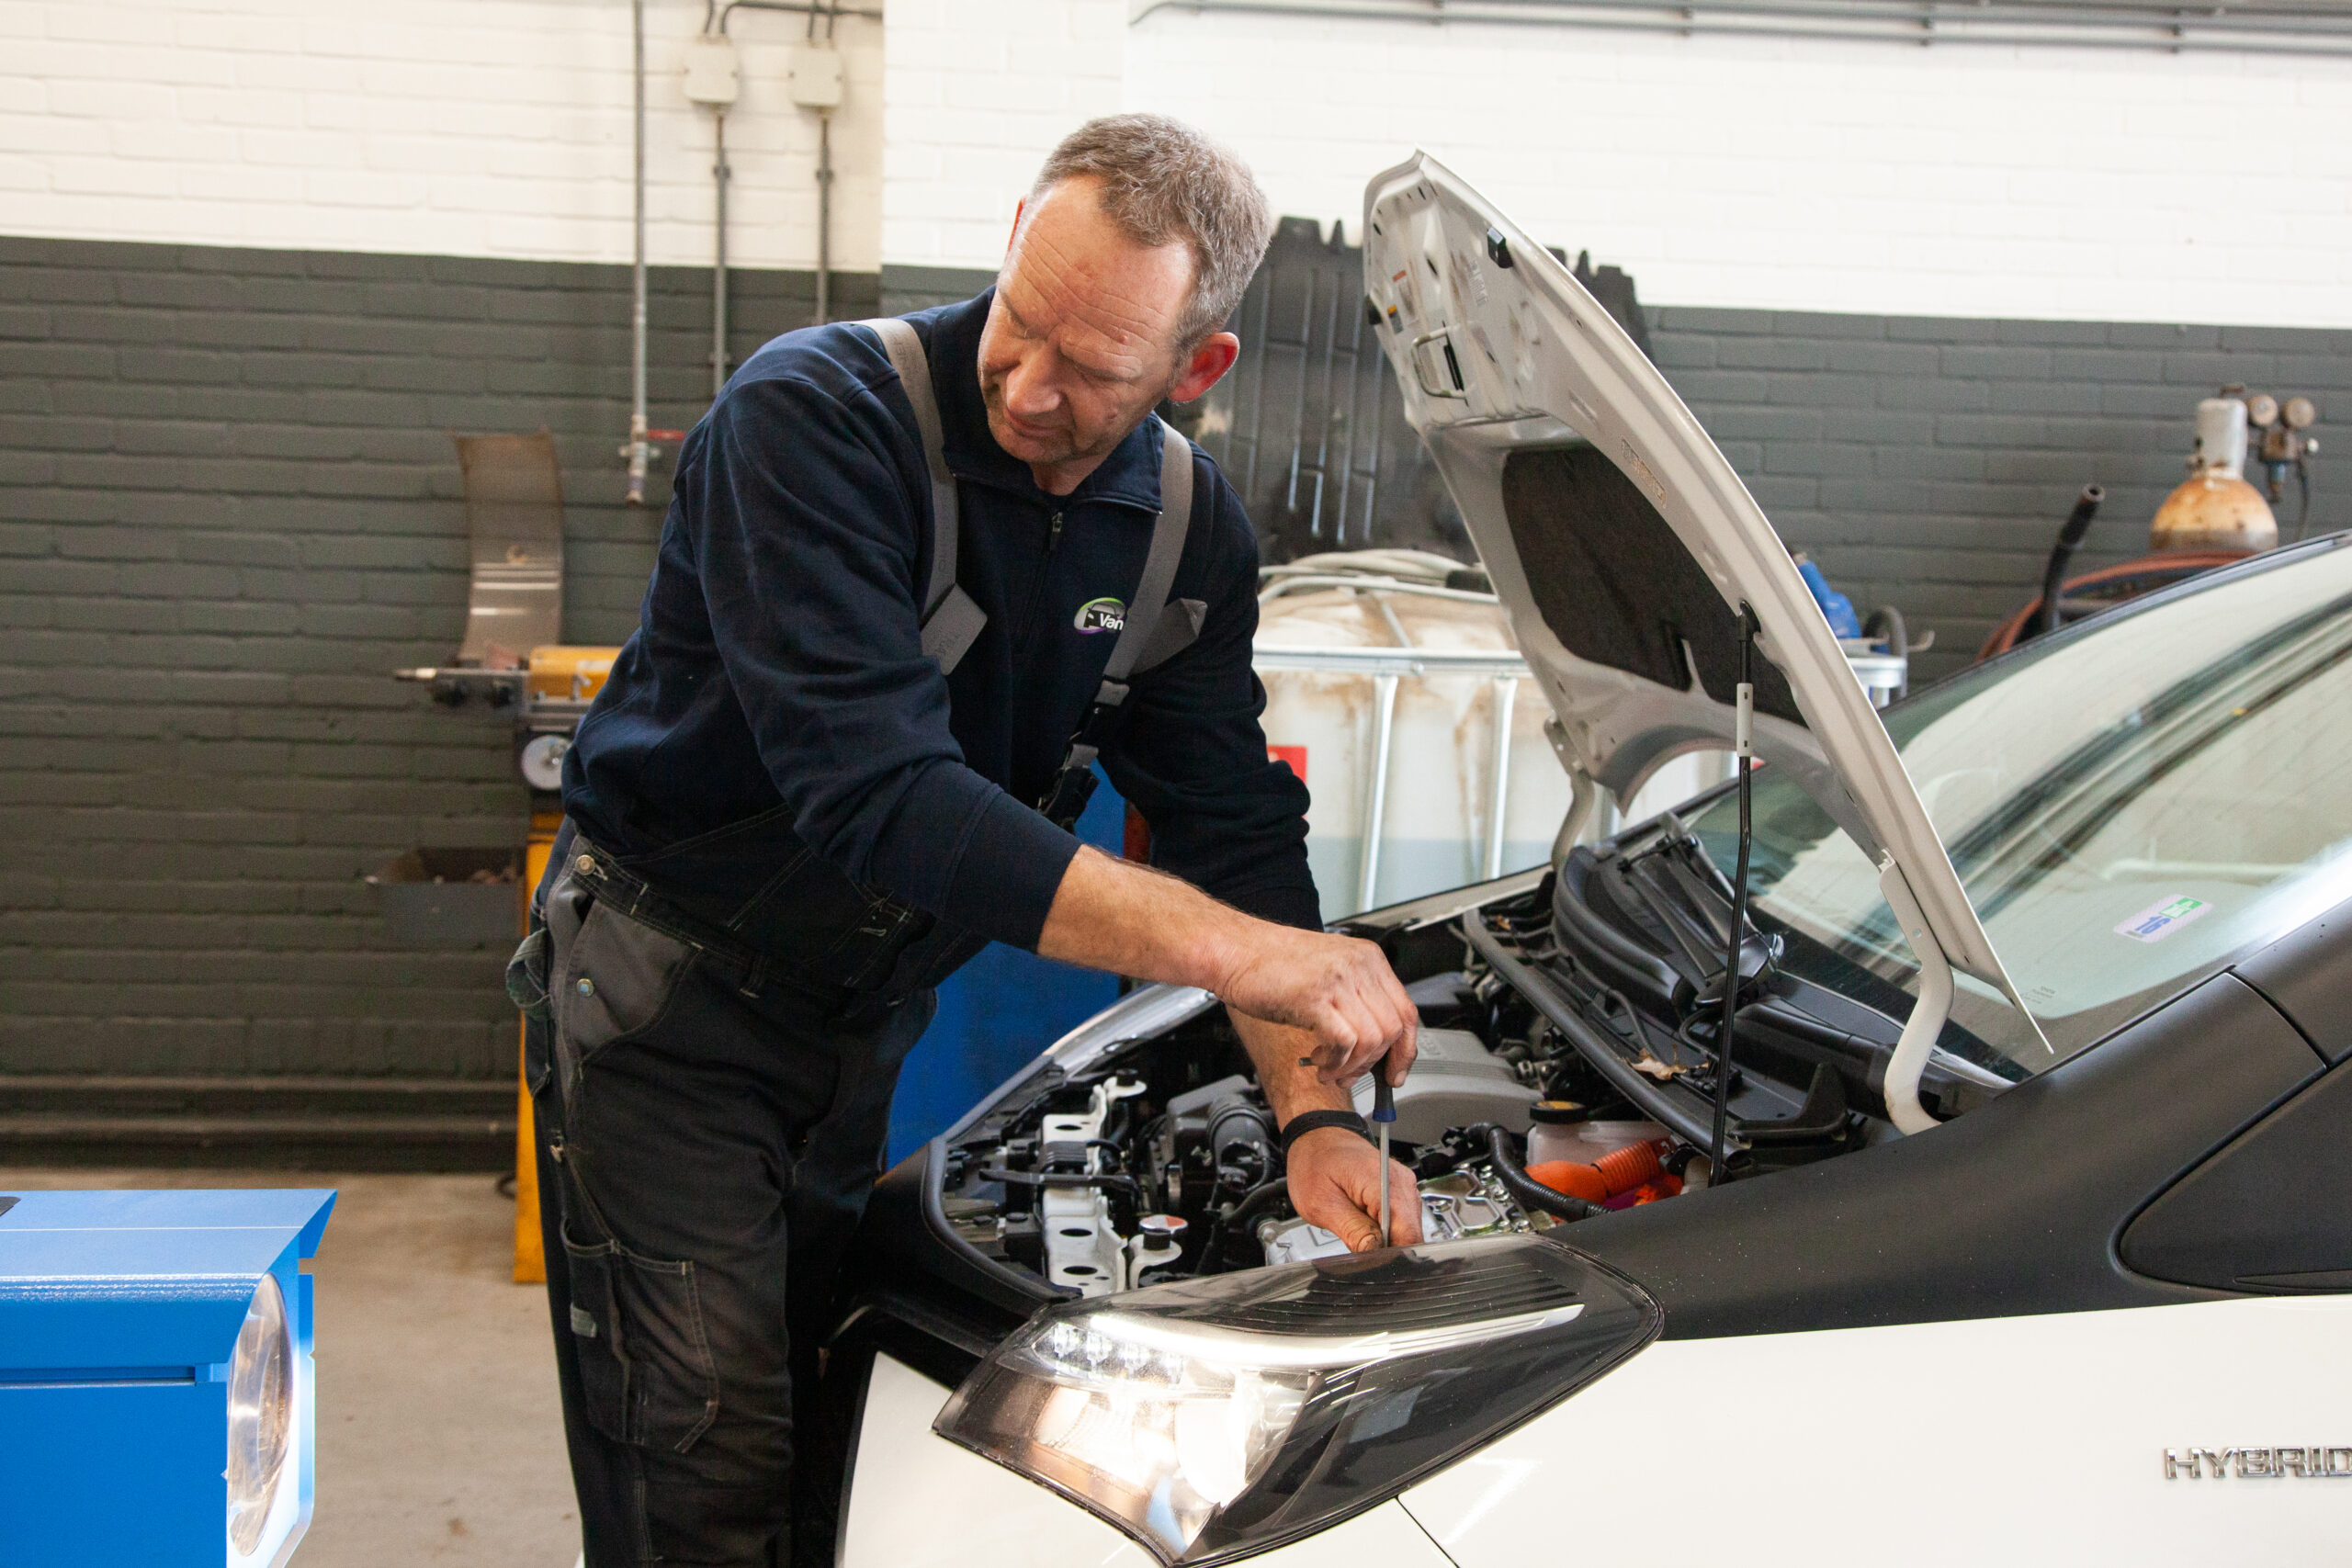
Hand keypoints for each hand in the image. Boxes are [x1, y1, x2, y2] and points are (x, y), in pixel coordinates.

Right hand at [1216, 926, 1417, 1089]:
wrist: (1234, 950)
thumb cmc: (1271, 964)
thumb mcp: (1328, 972)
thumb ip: (1355, 998)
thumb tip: (1374, 1043)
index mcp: (1368, 958)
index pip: (1407, 1011)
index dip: (1405, 1049)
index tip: (1395, 1072)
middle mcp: (1359, 966)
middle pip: (1394, 1029)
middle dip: (1374, 1064)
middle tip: (1351, 1074)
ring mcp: (1339, 980)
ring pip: (1373, 1039)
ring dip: (1352, 1066)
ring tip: (1330, 1068)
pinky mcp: (1315, 997)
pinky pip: (1346, 1042)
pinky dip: (1335, 1062)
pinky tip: (1319, 1061)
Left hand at [1285, 1126, 1422, 1251]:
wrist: (1317, 1137)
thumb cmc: (1314, 1161)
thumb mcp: (1322, 1203)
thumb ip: (1352, 1231)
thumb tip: (1374, 1256)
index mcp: (1384, 1182)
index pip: (1407, 1234)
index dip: (1391, 1256)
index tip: (1372, 1264)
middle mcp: (1402, 1183)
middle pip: (1412, 1235)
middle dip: (1389, 1251)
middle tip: (1359, 1251)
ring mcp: (1404, 1187)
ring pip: (1408, 1231)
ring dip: (1386, 1241)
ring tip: (1358, 1233)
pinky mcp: (1399, 1192)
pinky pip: (1401, 1222)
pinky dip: (1386, 1231)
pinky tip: (1366, 1227)